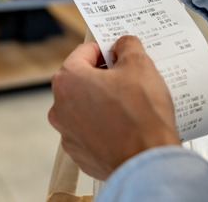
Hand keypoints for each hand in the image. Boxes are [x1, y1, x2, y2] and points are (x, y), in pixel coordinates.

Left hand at [48, 36, 180, 179]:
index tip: (121, 54)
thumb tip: (123, 44)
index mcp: (68, 80)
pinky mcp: (80, 155)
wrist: (147, 163)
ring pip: (86, 107)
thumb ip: (127, 46)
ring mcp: (68, 134)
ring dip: (104, 103)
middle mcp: (60, 108)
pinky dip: (106, 127)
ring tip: (131, 105)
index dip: (106, 49)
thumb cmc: (141, 114)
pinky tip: (127, 127)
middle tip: (130, 78)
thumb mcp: (140, 65)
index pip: (84, 52)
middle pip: (82, 81)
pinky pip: (92, 132)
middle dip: (104, 77)